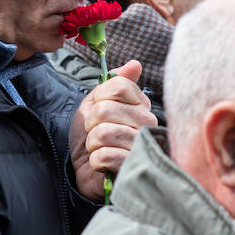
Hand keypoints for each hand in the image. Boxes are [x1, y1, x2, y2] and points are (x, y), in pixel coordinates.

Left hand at [69, 59, 156, 200]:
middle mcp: (147, 123)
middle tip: (96, 134)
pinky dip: (95, 161)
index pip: (119, 85)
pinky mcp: (133, 167)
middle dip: (90, 124)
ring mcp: (142, 145)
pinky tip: (102, 164)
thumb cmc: (92, 135)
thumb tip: (136, 64)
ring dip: (92, 144)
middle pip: (106, 109)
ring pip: (103, 133)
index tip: (97, 110)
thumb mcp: (95, 102)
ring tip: (99, 148)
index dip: (98, 97)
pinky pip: (104, 155)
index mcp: (141, 105)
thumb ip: (113, 83)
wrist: (86, 170)